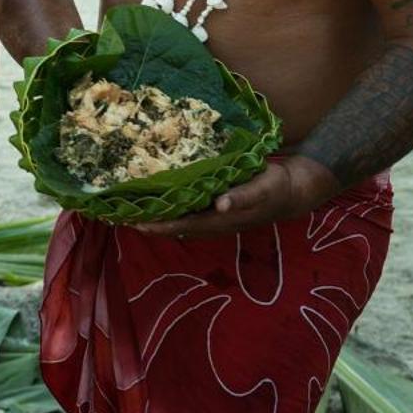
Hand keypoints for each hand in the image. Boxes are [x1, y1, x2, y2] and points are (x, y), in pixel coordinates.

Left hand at [139, 156, 338, 238]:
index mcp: (221, 219)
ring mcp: (215, 215)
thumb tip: (221, 205)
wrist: (293, 190)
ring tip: (130, 208)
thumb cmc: (276, 188)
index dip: (159, 225)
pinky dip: (171, 205)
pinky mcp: (216, 205)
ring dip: (158, 215)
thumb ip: (243, 197)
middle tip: (119, 214)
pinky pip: (189, 209)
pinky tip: (158, 197)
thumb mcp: (263, 189)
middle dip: (150, 221)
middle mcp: (214, 220)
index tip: (134, 222)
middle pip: (176, 225)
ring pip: (180, 218)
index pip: (183, 225)